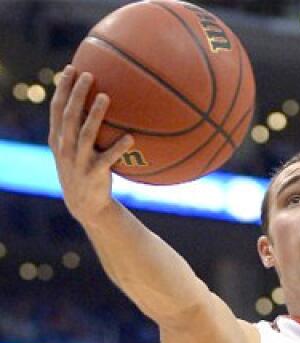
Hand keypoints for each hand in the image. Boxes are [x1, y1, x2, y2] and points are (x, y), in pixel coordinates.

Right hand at [49, 65, 133, 224]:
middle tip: (88, 74)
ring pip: (85, 134)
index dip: (62, 88)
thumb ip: (81, 129)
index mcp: (58, 139)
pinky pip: (108, 158)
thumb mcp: (77, 150)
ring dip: (95, 114)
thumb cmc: (85, 170)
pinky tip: (131, 138)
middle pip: (68, 116)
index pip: (57, 109)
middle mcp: (65, 148)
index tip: (71, 68)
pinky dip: (119, 148)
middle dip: (76, 94)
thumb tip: (101, 102)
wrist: (86, 205)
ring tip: (106, 97)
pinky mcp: (94, 174)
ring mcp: (78, 161)